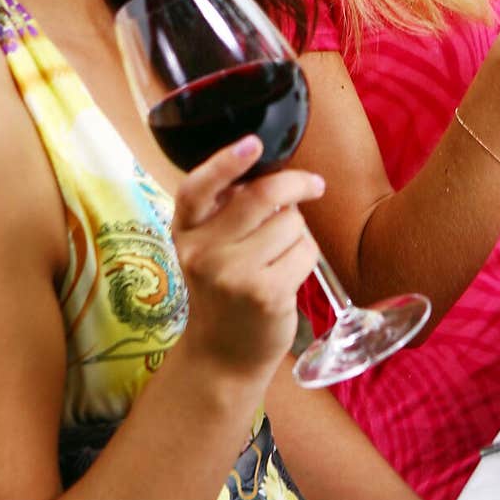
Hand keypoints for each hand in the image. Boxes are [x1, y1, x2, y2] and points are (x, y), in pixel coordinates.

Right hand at [172, 136, 323, 379]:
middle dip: (296, 184)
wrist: (223, 356)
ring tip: (280, 254)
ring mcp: (232, 275)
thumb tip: (276, 174)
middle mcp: (202, 252)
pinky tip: (288, 275)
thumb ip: (227, 210)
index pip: (196, 188)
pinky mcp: (265, 294)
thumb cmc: (224, 288)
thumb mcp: (208, 247)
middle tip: (313, 185)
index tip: (253, 143)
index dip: (225, 162)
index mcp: (186, 231)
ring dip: (298, 232)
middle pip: (261, 195)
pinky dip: (306, 257)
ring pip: (291, 222)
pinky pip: (305, 252)